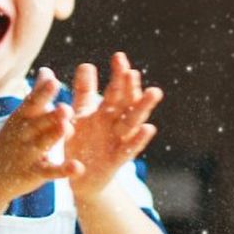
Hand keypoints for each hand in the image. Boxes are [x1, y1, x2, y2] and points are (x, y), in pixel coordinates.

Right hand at [0, 68, 78, 198]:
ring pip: (44, 143)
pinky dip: (64, 170)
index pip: (32, 103)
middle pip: (39, 122)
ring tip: (67, 128)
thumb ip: (37, 95)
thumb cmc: (11, 141)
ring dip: (54, 136)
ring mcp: (28, 154)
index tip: (53, 81)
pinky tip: (78, 167)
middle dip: (51, 115)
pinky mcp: (34, 173)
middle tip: (66, 107)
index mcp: (22, 118)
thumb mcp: (20, 117)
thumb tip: (47, 71)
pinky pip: (51, 171)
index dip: (42, 93)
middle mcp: (23, 134)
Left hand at [66, 52, 161, 199]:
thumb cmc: (82, 143)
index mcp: (106, 112)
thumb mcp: (80, 116)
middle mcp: (116, 124)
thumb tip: (87, 64)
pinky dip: (139, 139)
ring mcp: (119, 141)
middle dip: (130, 88)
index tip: (119, 56)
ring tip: (154, 92)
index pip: (115, 90)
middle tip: (133, 71)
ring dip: (143, 108)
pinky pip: (128, 149)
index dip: (118, 75)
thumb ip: (84, 93)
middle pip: (126, 103)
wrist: (80, 177)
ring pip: (133, 122)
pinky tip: (148, 128)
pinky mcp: (117, 160)